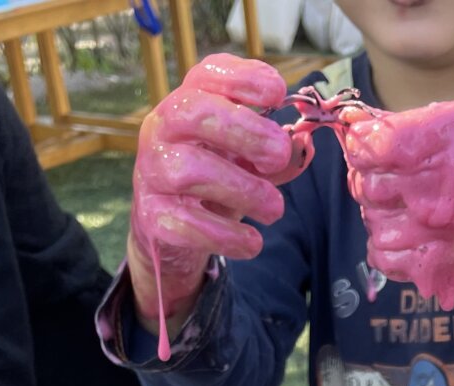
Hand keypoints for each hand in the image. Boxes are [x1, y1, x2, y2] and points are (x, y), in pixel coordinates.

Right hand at [127, 55, 296, 348]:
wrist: (173, 228)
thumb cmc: (215, 179)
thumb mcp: (246, 159)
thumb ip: (274, 153)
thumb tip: (301, 149)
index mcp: (187, 103)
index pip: (207, 75)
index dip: (243, 78)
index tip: (278, 94)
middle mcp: (162, 129)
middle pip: (195, 113)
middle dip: (244, 131)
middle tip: (278, 155)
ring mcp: (153, 172)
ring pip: (191, 171)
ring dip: (242, 190)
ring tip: (274, 209)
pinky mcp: (153, 217)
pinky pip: (186, 225)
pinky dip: (226, 236)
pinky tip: (252, 242)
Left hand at [340, 102, 453, 309]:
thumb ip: (404, 123)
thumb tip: (350, 122)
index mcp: (444, 144)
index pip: (368, 148)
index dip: (361, 145)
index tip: (368, 146)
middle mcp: (437, 192)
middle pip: (365, 186)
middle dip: (372, 178)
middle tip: (397, 177)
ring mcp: (433, 236)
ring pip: (371, 221)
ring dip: (381, 213)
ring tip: (408, 206)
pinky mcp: (432, 268)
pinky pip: (381, 257)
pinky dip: (387, 245)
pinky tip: (408, 232)